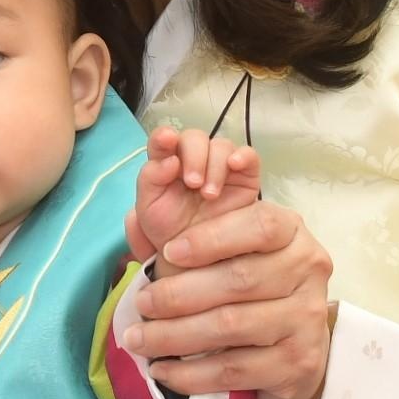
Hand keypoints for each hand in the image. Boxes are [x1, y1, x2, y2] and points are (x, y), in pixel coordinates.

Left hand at [123, 196, 336, 398]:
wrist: (292, 351)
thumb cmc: (246, 292)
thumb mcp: (222, 254)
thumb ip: (179, 238)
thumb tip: (129, 221)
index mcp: (290, 233)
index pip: (259, 225)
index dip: (211, 238)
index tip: (168, 252)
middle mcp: (308, 270)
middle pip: (239, 279)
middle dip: (178, 294)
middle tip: (140, 304)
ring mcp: (306, 319)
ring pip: (231, 326)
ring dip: (175, 336)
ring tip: (138, 340)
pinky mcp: (297, 364)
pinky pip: (233, 369)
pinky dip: (190, 373)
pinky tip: (162, 371)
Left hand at [126, 129, 262, 264]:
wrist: (195, 261)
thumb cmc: (169, 234)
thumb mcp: (149, 210)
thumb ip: (150, 180)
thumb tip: (169, 159)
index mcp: (167, 164)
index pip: (164, 140)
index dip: (164, 136)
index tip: (166, 141)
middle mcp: (194, 160)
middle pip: (195, 138)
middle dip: (193, 156)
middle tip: (192, 183)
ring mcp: (220, 167)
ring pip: (221, 146)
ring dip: (214, 165)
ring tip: (209, 194)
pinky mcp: (245, 177)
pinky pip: (249, 157)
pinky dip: (243, 155)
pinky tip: (235, 164)